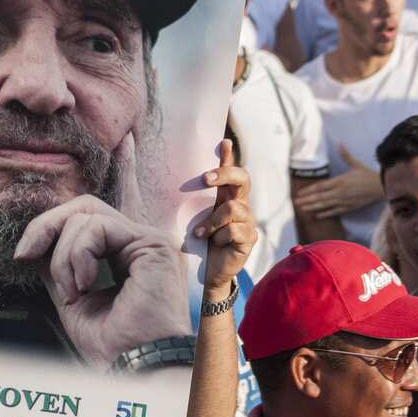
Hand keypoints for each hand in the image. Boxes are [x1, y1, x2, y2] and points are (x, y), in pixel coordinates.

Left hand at [13, 194, 189, 367]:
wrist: (136, 369)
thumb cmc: (112, 347)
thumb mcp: (72, 299)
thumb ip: (60, 268)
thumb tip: (35, 246)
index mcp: (126, 255)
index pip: (84, 221)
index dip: (47, 230)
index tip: (22, 256)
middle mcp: (140, 244)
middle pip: (84, 207)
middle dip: (46, 226)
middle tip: (26, 254)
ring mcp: (148, 242)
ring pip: (85, 217)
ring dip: (63, 257)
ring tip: (73, 292)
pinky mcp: (153, 245)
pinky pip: (98, 227)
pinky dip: (78, 254)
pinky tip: (84, 285)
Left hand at [193, 139, 255, 291]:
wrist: (205, 273)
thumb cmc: (196, 244)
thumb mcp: (190, 219)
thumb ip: (188, 202)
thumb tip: (168, 180)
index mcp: (225, 198)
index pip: (230, 172)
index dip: (229, 157)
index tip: (224, 143)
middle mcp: (240, 205)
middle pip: (242, 179)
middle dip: (224, 174)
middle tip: (205, 179)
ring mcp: (247, 222)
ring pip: (233, 209)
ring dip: (212, 221)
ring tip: (199, 233)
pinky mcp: (249, 239)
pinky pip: (234, 231)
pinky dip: (218, 237)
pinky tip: (211, 243)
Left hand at [291, 145, 381, 218]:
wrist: (383, 187)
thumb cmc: (369, 175)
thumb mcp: (356, 164)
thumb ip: (345, 155)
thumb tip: (339, 143)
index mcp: (340, 181)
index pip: (320, 186)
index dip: (308, 190)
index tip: (299, 192)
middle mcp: (340, 192)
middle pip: (320, 197)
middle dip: (307, 200)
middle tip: (295, 202)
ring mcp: (344, 201)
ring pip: (325, 205)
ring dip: (313, 207)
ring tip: (302, 209)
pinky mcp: (349, 207)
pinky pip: (335, 212)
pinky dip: (325, 214)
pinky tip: (317, 216)